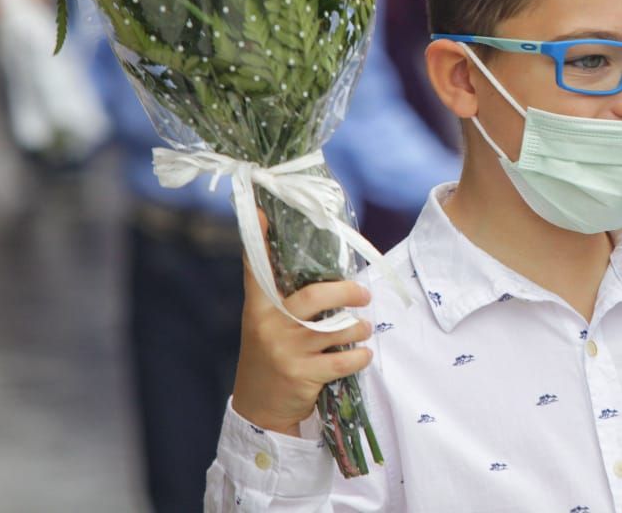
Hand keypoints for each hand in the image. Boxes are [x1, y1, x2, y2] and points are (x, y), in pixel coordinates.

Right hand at [231, 212, 372, 435]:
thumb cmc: (271, 356)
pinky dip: (360, 355)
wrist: (259, 409)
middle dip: (347, 291)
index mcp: (259, 308)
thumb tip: (314, 269)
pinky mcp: (302, 375)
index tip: (262, 213)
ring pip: (336, 329)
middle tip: (363, 293)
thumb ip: (282, 298)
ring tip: (363, 328)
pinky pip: (344, 359)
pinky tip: (362, 354)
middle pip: (315, 296)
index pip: (257, 270)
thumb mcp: (266, 325)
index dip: (260, 241)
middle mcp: (270, 326)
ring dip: (358, 327)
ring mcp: (286, 351)